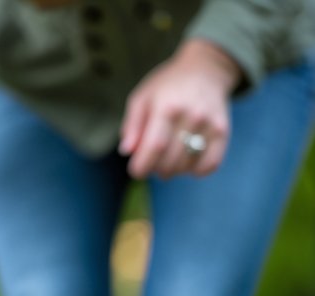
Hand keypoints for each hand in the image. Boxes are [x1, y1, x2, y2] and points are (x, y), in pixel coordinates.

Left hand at [120, 39, 240, 178]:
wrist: (206, 70)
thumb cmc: (167, 87)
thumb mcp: (142, 98)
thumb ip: (131, 125)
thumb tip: (127, 151)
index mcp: (167, 108)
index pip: (155, 147)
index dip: (142, 166)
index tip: (137, 170)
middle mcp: (191, 116)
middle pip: (170, 161)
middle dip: (155, 169)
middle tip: (152, 161)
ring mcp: (210, 124)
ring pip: (187, 167)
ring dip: (173, 171)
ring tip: (168, 158)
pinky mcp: (223, 132)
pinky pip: (210, 165)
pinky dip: (195, 171)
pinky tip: (187, 161)